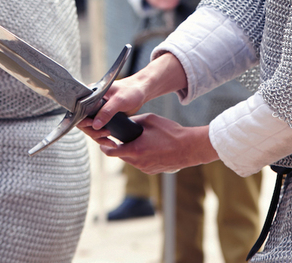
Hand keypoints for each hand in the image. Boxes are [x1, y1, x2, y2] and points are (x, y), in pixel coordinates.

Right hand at [84, 53, 187, 132]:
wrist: (141, 91)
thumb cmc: (131, 90)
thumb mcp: (119, 100)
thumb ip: (106, 112)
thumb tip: (95, 125)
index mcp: (92, 94)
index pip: (80, 110)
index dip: (83, 120)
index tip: (93, 125)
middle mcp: (92, 102)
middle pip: (84, 121)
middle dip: (92, 131)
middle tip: (105, 134)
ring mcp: (98, 110)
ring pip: (91, 127)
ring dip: (98, 136)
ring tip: (109, 139)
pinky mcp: (104, 117)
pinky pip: (98, 129)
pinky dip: (102, 136)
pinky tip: (110, 141)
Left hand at [84, 113, 216, 173]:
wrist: (189, 147)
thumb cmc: (170, 132)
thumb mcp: (149, 120)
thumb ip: (134, 121)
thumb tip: (126, 123)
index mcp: (134, 150)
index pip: (110, 152)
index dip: (104, 146)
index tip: (102, 141)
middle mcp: (138, 163)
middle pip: (121, 156)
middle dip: (119, 147)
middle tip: (122, 137)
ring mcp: (146, 169)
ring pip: (131, 161)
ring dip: (131, 152)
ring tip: (139, 141)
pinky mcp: (153, 171)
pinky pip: (142, 164)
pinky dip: (141, 156)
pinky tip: (150, 147)